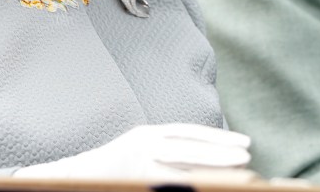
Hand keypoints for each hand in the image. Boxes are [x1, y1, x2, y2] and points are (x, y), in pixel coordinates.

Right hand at [14, 123, 251, 179]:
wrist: (70, 178)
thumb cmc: (108, 167)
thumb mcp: (138, 148)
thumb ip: (164, 149)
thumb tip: (203, 155)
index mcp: (147, 134)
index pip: (189, 133)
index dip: (218, 136)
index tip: (243, 142)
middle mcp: (144, 147)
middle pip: (191, 151)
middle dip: (222, 153)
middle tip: (249, 156)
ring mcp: (139, 168)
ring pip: (185, 172)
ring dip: (214, 173)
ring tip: (240, 173)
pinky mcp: (136, 182)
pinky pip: (169, 188)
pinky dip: (190, 188)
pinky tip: (208, 188)